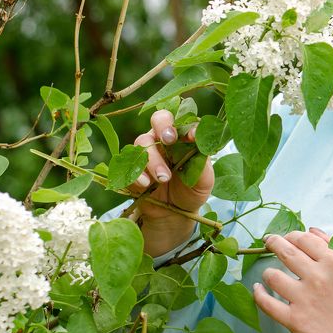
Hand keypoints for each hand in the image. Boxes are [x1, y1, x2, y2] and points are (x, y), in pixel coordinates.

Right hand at [128, 109, 214, 255]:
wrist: (175, 213)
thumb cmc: (192, 190)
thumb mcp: (204, 179)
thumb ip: (202, 161)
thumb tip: (199, 141)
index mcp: (184, 138)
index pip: (185, 121)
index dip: (187, 125)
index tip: (192, 137)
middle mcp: (164, 139)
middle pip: (159, 118)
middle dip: (163, 126)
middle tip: (169, 140)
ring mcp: (147, 152)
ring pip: (143, 141)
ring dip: (153, 159)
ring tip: (164, 178)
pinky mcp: (133, 167)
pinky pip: (129, 164)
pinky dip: (137, 173)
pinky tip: (147, 184)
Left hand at [253, 228, 332, 332]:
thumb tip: (312, 230)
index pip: (303, 239)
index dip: (291, 235)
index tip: (285, 238)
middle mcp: (317, 277)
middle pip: (286, 251)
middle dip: (273, 243)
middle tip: (268, 243)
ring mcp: (304, 299)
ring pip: (273, 276)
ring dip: (268, 272)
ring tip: (268, 274)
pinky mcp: (295, 320)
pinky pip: (268, 304)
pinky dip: (259, 295)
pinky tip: (258, 290)